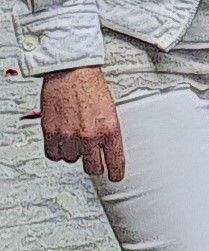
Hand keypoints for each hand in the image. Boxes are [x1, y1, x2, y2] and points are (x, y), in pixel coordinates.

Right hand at [40, 68, 123, 184]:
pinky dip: (57, 151)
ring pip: (72, 160)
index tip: (115, 177)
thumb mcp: (112, 109)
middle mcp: (90, 136)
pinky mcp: (52, 134)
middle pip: (93, 167)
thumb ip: (109, 131)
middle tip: (93, 158)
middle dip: (94, 164)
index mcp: (110, 129)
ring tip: (76, 137)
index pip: (115, 161)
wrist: (72, 73)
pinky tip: (62, 141)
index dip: (115, 173)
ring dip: (74, 152)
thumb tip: (108, 149)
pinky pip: (54, 155)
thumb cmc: (92, 87)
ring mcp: (70, 136)